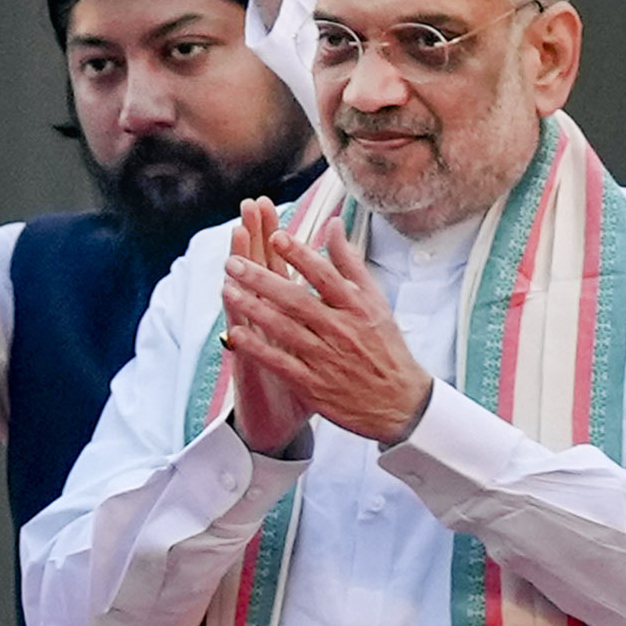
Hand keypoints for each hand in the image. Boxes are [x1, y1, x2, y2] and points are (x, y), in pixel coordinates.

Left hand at [218, 198, 426, 449]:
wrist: (398, 401)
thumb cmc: (384, 345)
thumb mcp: (375, 301)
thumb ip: (350, 263)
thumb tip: (333, 223)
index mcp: (357, 307)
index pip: (324, 275)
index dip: (299, 255)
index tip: (274, 236)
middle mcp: (341, 329)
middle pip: (296, 300)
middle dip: (261, 279)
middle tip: (232, 262)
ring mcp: (326, 358)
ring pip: (284, 329)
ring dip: (253, 308)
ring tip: (226, 289)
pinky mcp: (312, 384)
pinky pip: (280, 362)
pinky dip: (257, 348)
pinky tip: (235, 334)